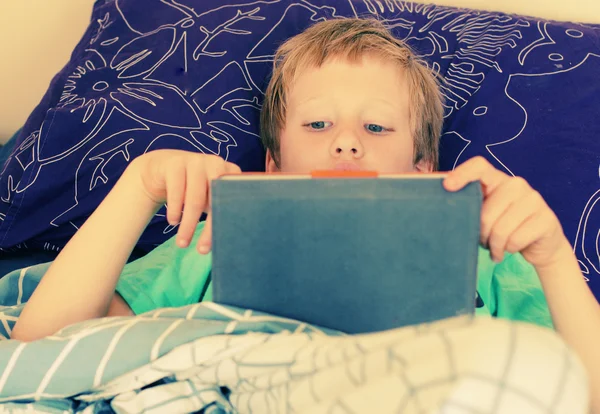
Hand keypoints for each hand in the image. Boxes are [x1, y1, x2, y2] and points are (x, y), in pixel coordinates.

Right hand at [135, 149, 240, 252]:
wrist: (163, 168)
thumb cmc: (193, 189)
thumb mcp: (209, 198)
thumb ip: (221, 212)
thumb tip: (229, 244)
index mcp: (230, 173)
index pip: (233, 201)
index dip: (228, 223)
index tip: (223, 244)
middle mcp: (216, 163)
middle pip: (216, 200)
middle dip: (209, 228)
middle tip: (201, 251)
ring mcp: (196, 161)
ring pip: (195, 198)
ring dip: (188, 224)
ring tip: (182, 243)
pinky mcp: (175, 162)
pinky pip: (176, 190)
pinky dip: (175, 209)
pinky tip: (173, 221)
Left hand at [443, 156, 568, 267]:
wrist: (542, 244)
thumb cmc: (505, 228)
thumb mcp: (487, 215)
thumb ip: (470, 206)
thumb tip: (440, 206)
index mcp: (498, 180)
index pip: (479, 166)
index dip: (462, 174)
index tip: (447, 187)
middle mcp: (517, 185)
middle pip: (486, 213)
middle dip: (481, 234)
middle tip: (483, 241)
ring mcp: (534, 200)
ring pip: (501, 229)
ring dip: (494, 245)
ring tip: (495, 248)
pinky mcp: (546, 219)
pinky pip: (516, 240)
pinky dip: (509, 249)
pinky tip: (510, 249)